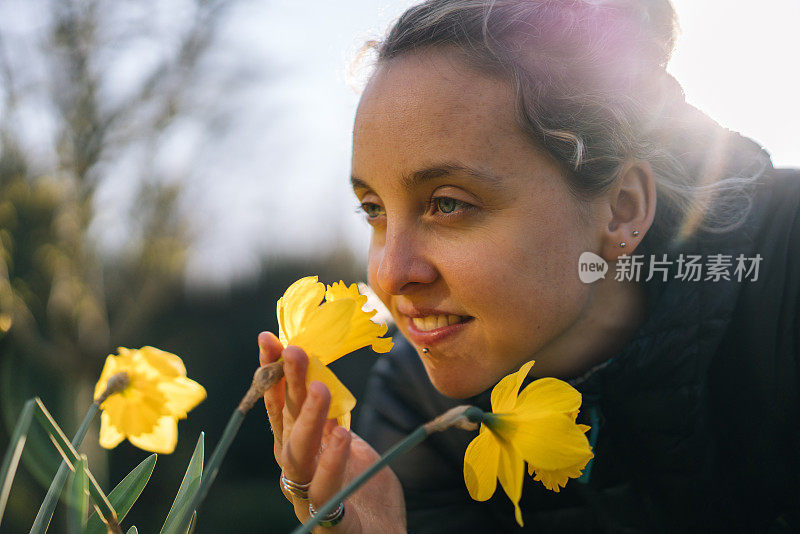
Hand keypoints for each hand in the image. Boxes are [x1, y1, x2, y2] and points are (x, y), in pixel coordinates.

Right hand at [258, 332, 405, 532]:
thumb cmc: (364, 488)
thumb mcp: (348, 443)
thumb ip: (332, 418)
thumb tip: (318, 381)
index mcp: (297, 447)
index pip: (279, 405)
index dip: (272, 373)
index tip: (270, 339)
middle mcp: (295, 469)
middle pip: (285, 423)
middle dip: (286, 384)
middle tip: (295, 351)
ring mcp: (308, 496)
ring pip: (298, 455)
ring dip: (306, 419)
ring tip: (319, 388)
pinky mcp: (330, 521)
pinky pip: (326, 491)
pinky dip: (332, 462)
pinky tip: (340, 434)